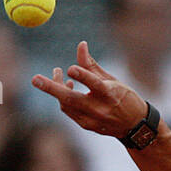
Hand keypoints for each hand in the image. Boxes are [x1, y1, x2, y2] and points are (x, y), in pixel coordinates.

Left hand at [31, 41, 147, 138]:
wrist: (134, 126)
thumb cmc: (123, 97)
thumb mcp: (111, 79)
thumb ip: (91, 64)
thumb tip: (80, 44)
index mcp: (111, 94)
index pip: (95, 85)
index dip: (82, 76)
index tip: (70, 68)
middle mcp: (100, 109)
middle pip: (72, 99)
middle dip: (52, 88)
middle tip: (35, 79)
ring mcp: (92, 119)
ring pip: (66, 104)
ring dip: (56, 89)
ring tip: (57, 73)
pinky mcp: (87, 126)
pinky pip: (69, 110)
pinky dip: (64, 98)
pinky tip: (67, 87)